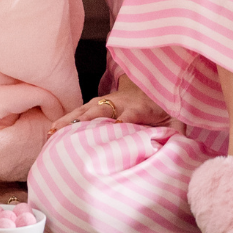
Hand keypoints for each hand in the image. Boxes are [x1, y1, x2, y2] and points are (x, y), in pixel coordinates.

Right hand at [46, 77, 180, 135]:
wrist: (151, 83)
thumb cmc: (163, 106)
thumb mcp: (176, 118)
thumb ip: (178, 132)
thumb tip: (181, 149)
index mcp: (140, 106)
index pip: (131, 113)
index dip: (124, 120)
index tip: (117, 127)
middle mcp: (119, 102)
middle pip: (101, 109)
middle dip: (87, 119)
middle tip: (72, 132)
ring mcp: (105, 101)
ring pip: (84, 110)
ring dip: (69, 120)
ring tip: (53, 132)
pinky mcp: (96, 104)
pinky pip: (79, 112)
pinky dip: (66, 121)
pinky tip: (52, 131)